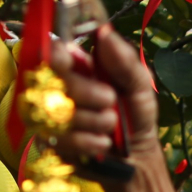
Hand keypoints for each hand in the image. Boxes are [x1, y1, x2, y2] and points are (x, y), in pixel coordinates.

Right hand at [51, 24, 161, 179]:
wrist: (136, 158)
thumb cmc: (136, 117)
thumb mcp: (139, 86)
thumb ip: (124, 61)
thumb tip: (104, 33)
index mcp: (79, 68)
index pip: (52, 52)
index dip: (55, 55)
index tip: (69, 61)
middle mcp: (61, 89)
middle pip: (53, 81)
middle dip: (84, 91)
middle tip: (110, 99)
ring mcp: (53, 116)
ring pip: (57, 111)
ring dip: (91, 120)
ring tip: (111, 125)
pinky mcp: (52, 143)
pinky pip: (61, 138)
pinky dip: (87, 141)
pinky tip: (102, 143)